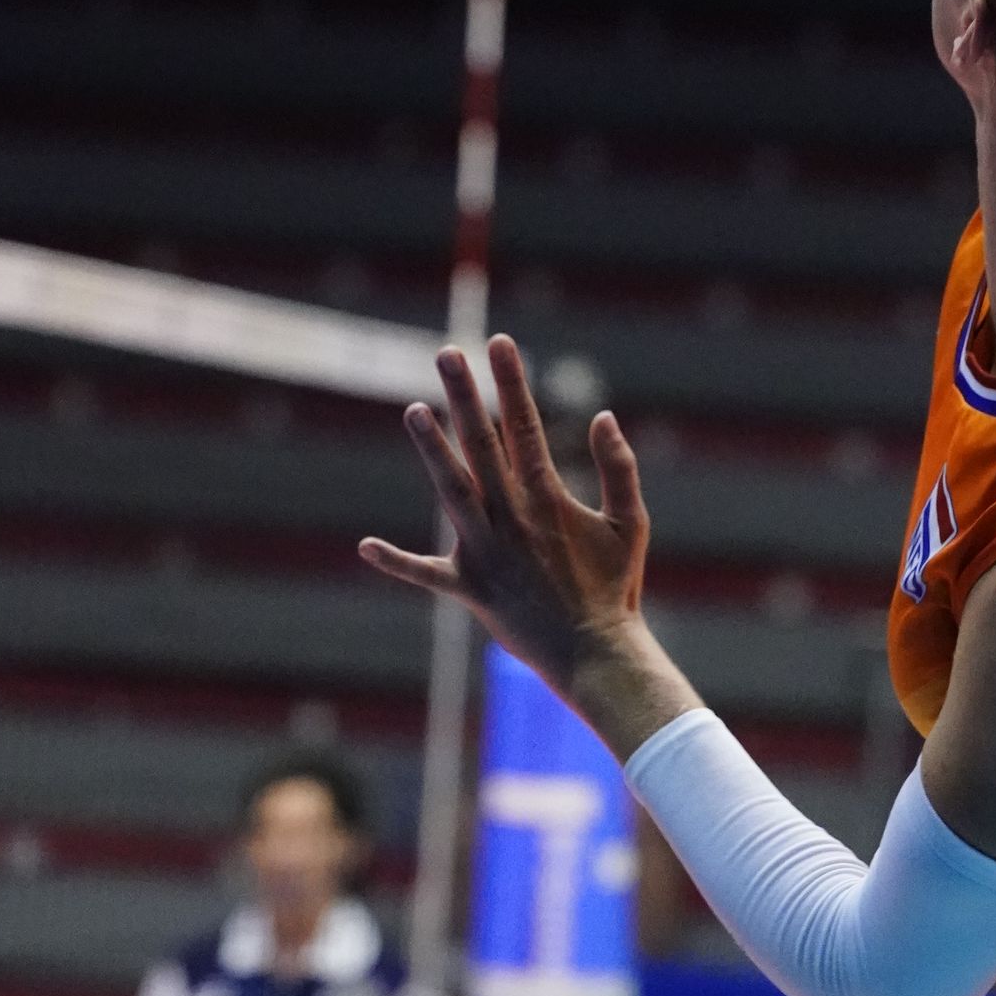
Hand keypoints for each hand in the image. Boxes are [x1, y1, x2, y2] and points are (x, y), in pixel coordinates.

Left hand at [360, 338, 648, 700]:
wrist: (595, 653)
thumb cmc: (616, 588)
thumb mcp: (631, 523)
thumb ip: (618, 468)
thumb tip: (602, 416)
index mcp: (547, 497)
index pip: (525, 425)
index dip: (510, 381)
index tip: (499, 342)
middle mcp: (511, 516)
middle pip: (481, 444)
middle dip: (465, 395)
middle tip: (446, 353)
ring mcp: (485, 551)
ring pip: (451, 490)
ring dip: (431, 449)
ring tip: (414, 409)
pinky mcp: (469, 588)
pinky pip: (426, 574)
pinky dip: (396, 562)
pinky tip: (364, 545)